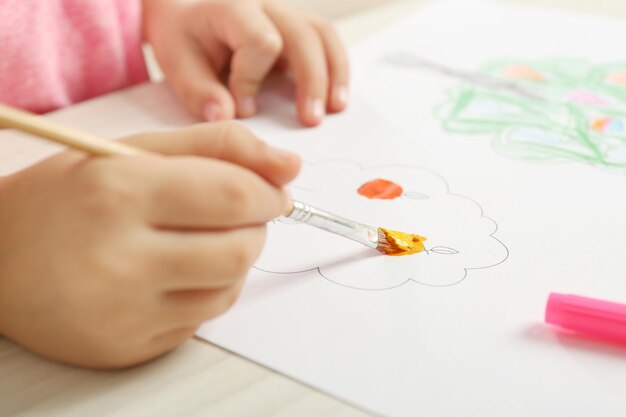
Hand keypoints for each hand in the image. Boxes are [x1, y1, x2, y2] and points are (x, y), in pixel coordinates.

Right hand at [0, 123, 299, 367]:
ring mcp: (123, 313)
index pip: (234, 196)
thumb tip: (290, 167)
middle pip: (241, 249)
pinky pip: (201, 319)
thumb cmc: (68, 196)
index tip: (274, 189)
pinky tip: (177, 273)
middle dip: (257, 227)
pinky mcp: (127, 349)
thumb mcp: (135, 150)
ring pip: (228, 288)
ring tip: (202, 240)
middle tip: (240, 213)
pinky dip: (206, 290)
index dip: (269, 192)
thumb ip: (217, 147)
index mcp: (119, 193)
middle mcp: (119, 259)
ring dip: (234, 259)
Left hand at [143, 0, 348, 125]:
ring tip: (335, 109)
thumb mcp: (177, 63)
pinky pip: (328, 43)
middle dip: (310, 80)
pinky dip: (337, 71)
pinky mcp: (298, 31)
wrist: (190, 21)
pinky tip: (337, 99)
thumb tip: (225, 116)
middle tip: (310, 120)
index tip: (243, 109)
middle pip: (303, 35)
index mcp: (232, 7)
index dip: (254, 79)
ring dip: (333, 74)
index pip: (260, 41)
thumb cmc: (186, 41)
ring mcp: (286, 15)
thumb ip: (198, 91)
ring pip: (323, 35)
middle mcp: (265, 6)